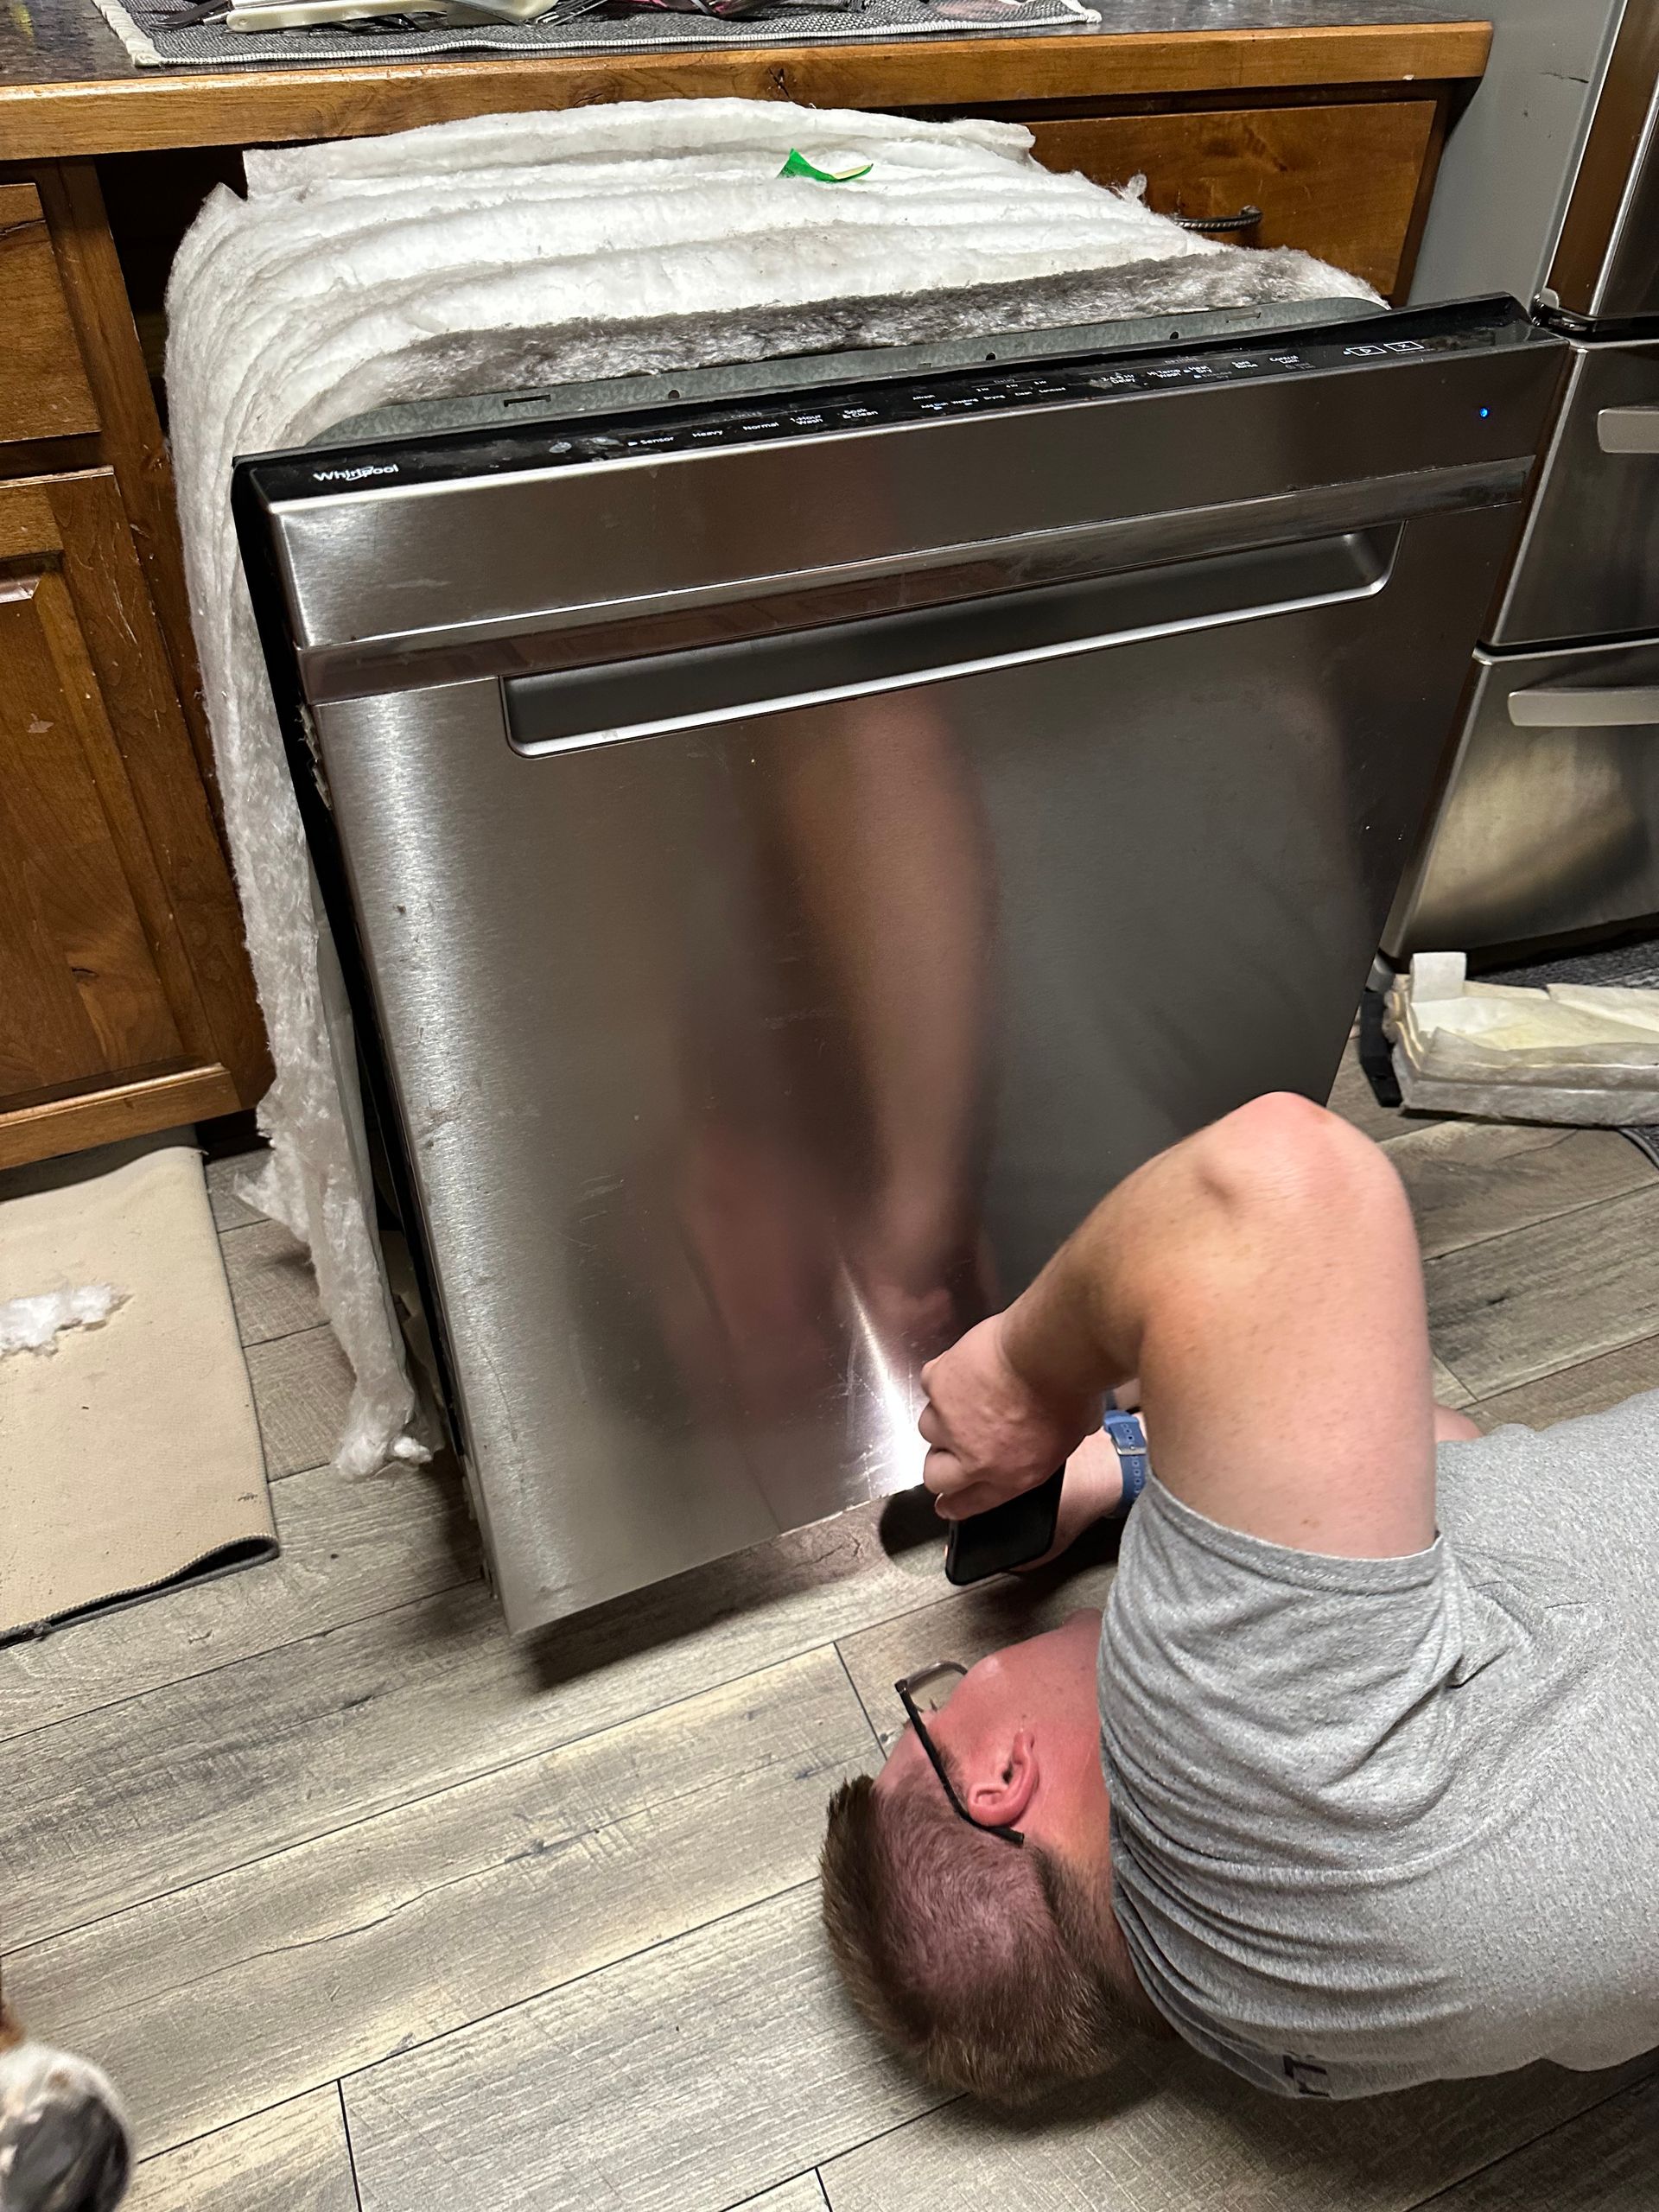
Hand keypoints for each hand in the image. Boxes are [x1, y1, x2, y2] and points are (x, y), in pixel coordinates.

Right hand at [918, 1314, 1095, 1520]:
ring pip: (928, 1428)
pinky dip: (945, 1376)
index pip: (969, 1503)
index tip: (945, 1503)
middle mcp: (974, 1457)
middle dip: (940, 1464)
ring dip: (942, 1416)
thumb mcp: (1073, 1434)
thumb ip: (1048, 1443)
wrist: (1049, 1352)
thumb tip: (1052, 1433)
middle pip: (935, 1475)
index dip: (953, 1504)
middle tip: (949, 1447)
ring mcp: (950, 1422)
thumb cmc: (1072, 1389)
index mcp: (1011, 1475)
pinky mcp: (937, 1385)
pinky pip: (932, 1384)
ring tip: (964, 1396)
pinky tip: (965, 1365)